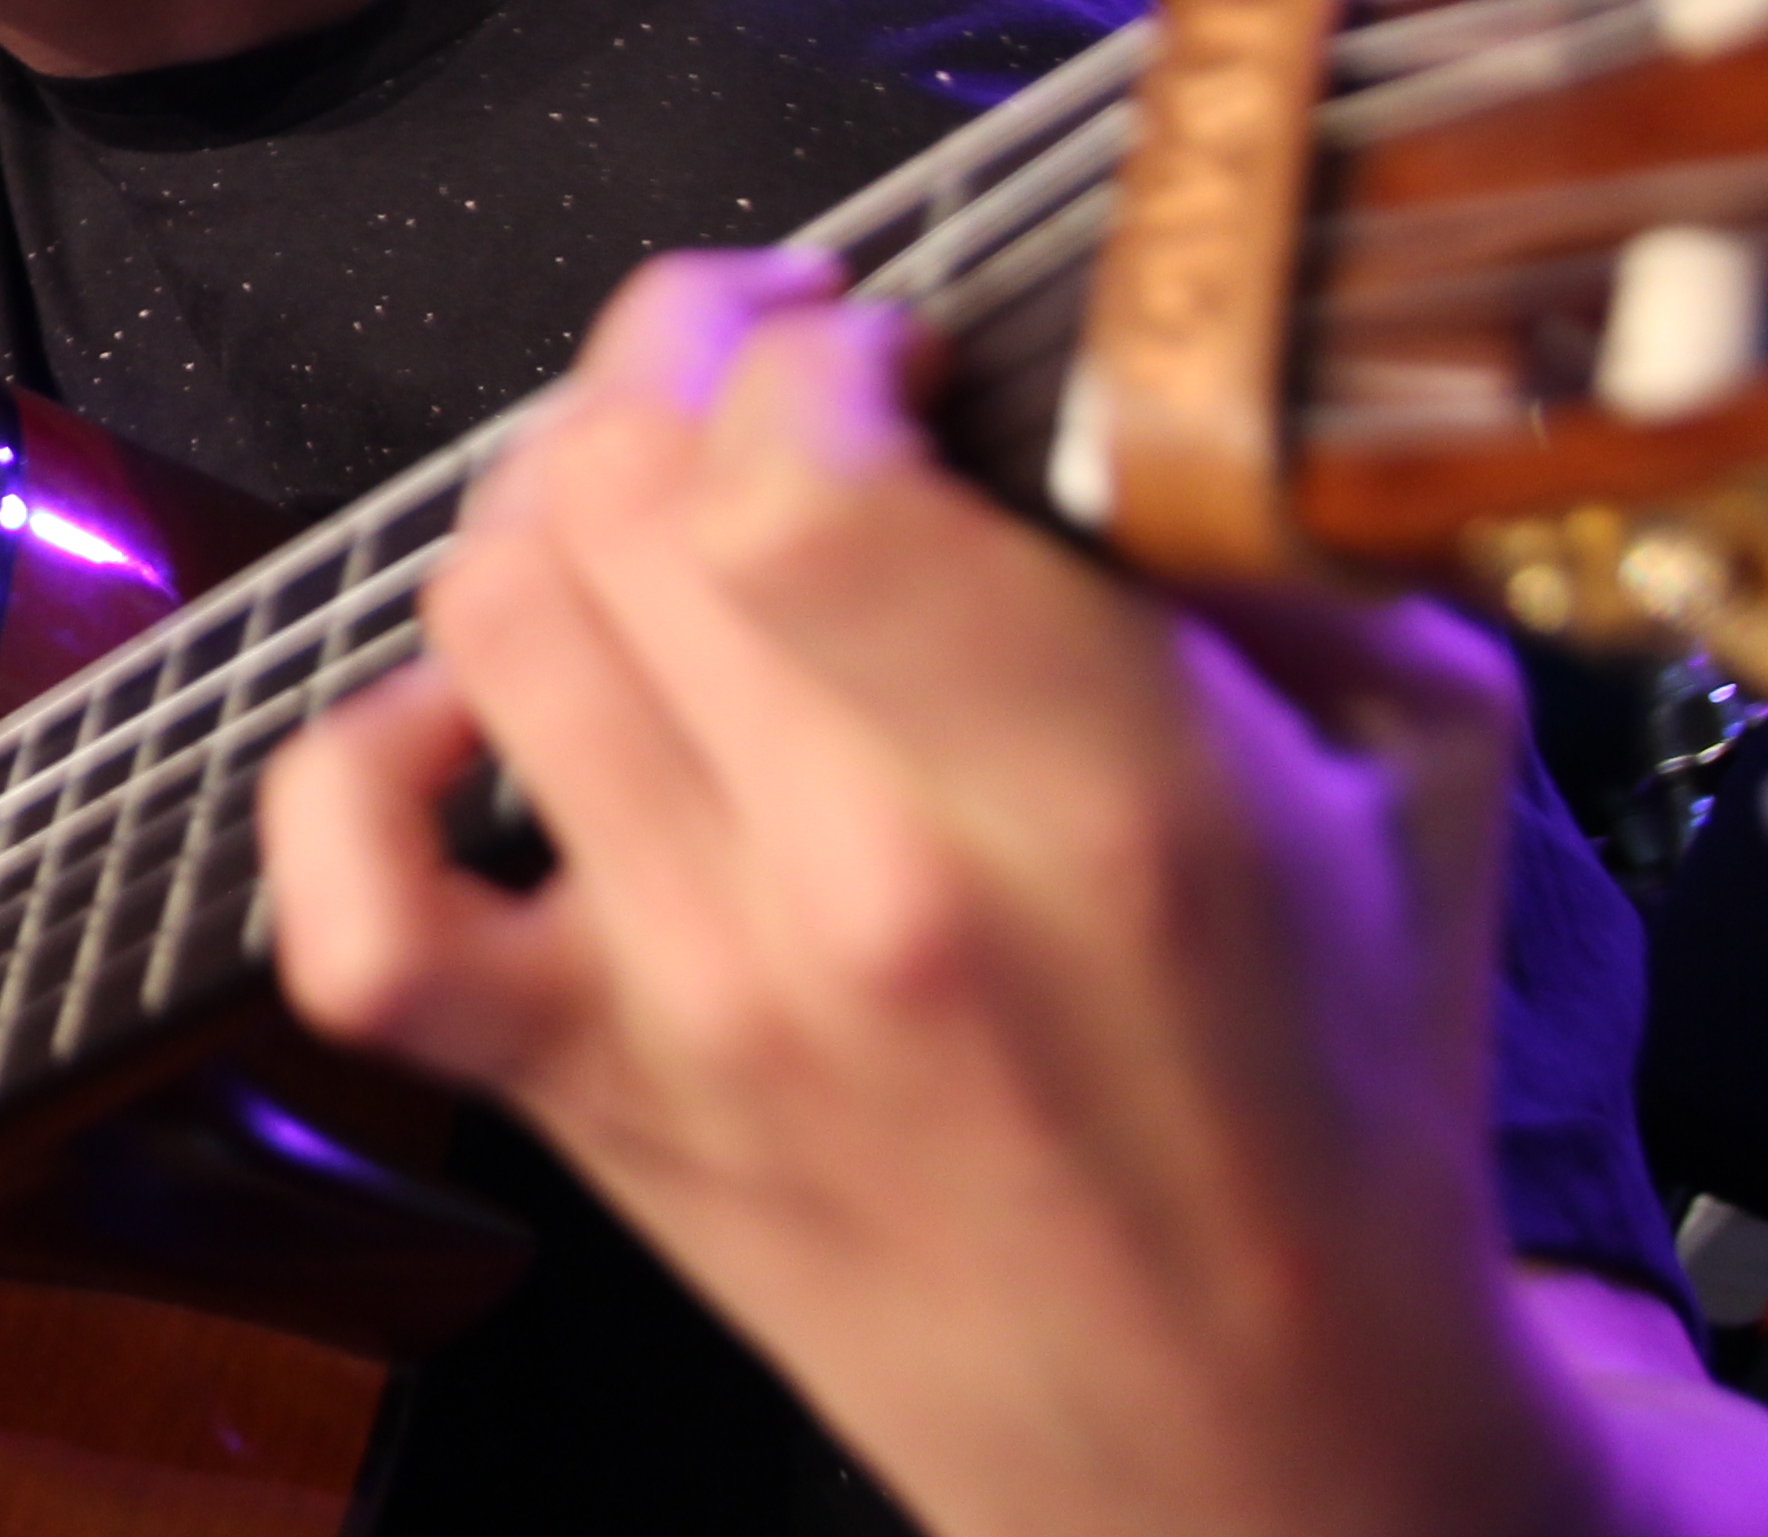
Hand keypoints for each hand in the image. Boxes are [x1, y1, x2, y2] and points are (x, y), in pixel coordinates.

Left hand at [259, 253, 1578, 1536]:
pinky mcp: (589, 1090)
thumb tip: (1091, 347)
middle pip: (625, 495)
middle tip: (758, 364)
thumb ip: (1262, 535)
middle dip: (675, 367)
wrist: (1263, 1444)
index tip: (871, 340)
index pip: (803, 457)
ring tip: (651, 490)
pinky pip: (361, 909)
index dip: (803, 344)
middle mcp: (865, 883)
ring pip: (492, 614)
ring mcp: (696, 991)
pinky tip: (464, 720)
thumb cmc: (1337, 1099)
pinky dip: (361, 773)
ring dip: (548, 500)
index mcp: (1097, 789)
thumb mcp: (1406, 765)